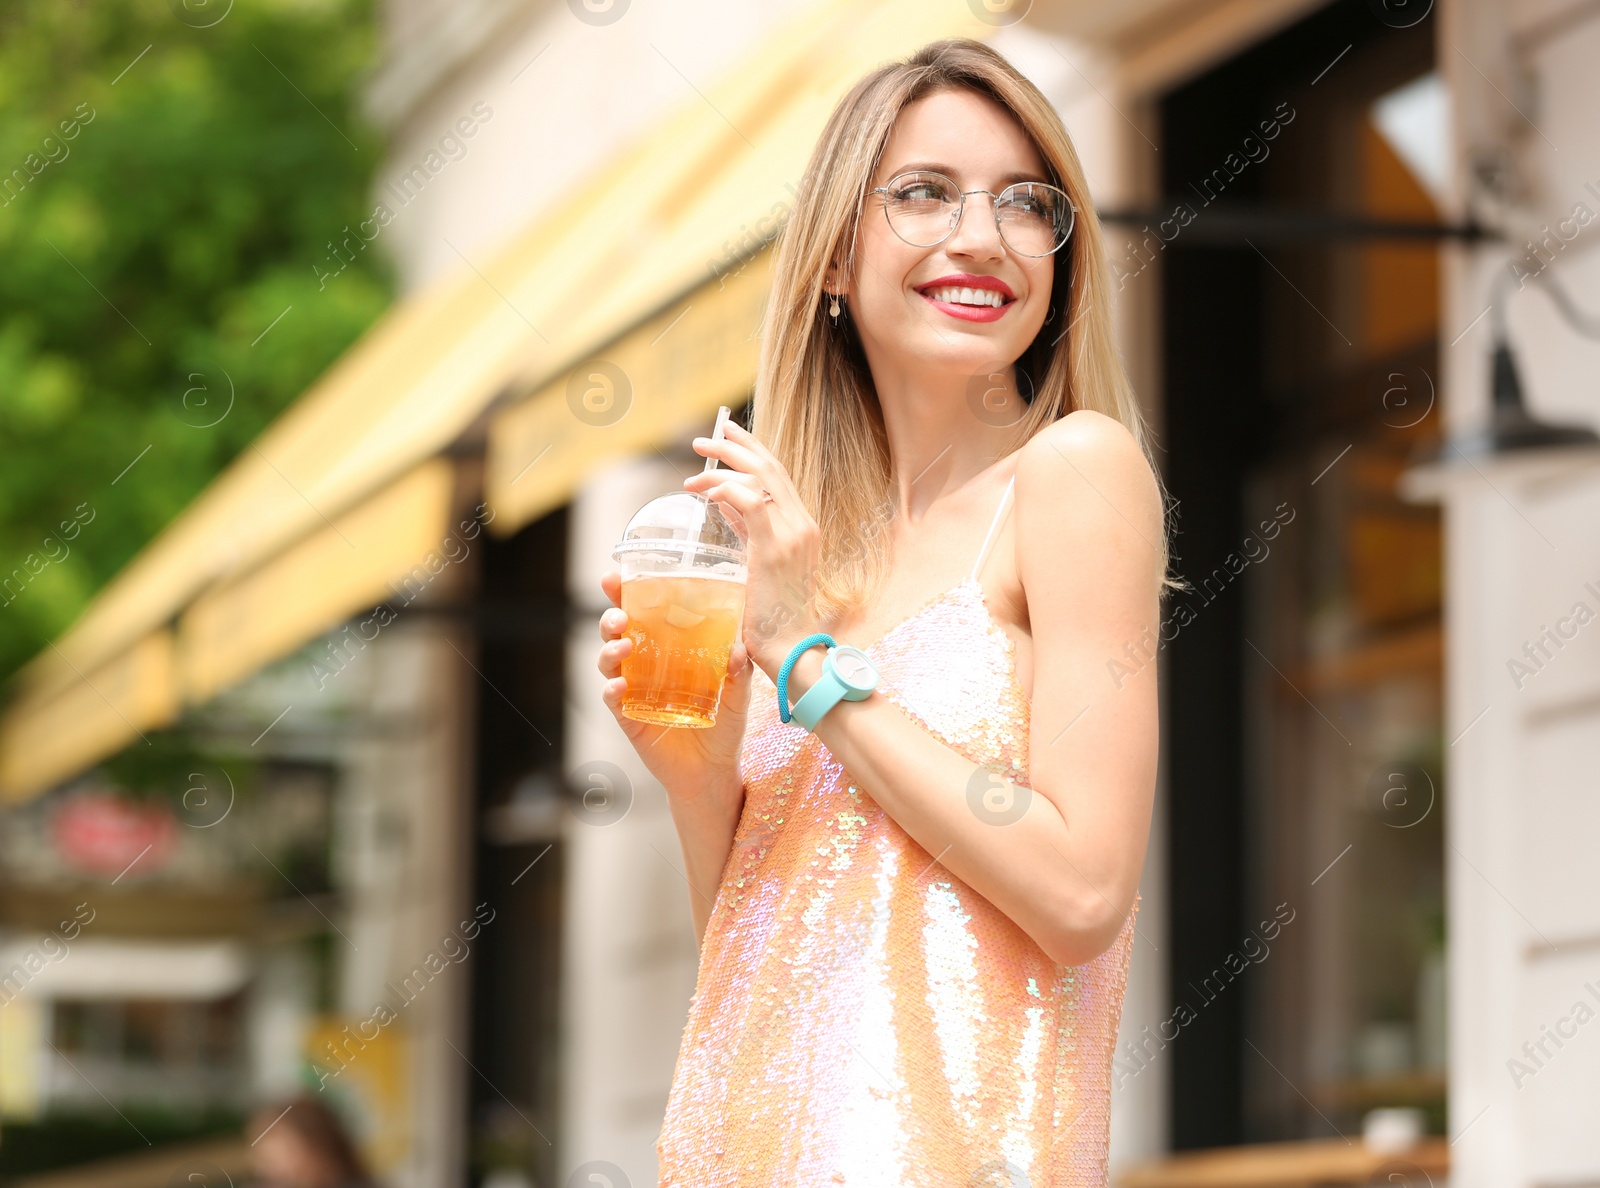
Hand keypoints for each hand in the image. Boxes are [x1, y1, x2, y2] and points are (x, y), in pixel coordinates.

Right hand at [596, 569, 751, 814]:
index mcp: (669, 649)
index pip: (643, 614)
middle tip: (620, 616)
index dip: (625, 593)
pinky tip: (619, 684)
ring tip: (624, 645)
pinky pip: (613, 700)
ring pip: (609, 661)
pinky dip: (611, 689)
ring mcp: (634, 691)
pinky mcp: (629, 718)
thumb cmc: (724, 726)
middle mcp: (646, 665)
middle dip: (611, 618)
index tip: (615, 576)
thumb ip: (739, 672)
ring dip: (610, 649)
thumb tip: (738, 648)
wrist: (714, 771)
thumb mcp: (738, 694)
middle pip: (617, 632)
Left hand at [682, 420, 823, 677]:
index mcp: (803, 526)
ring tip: (697, 458)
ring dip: (725, 463)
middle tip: (705, 438)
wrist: (789, 647)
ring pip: (760, 478)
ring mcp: (793, 535)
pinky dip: (728, 490)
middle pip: (770, 468)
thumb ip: (747, 529)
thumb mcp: (760, 561)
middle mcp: (803, 524)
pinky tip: (707, 492)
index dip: (752, 450)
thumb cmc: (773, 615)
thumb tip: (723, 500)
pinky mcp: (775, 549)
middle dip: (735, 445)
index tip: (728, 435)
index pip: (778, 475)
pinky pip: (751, 503)